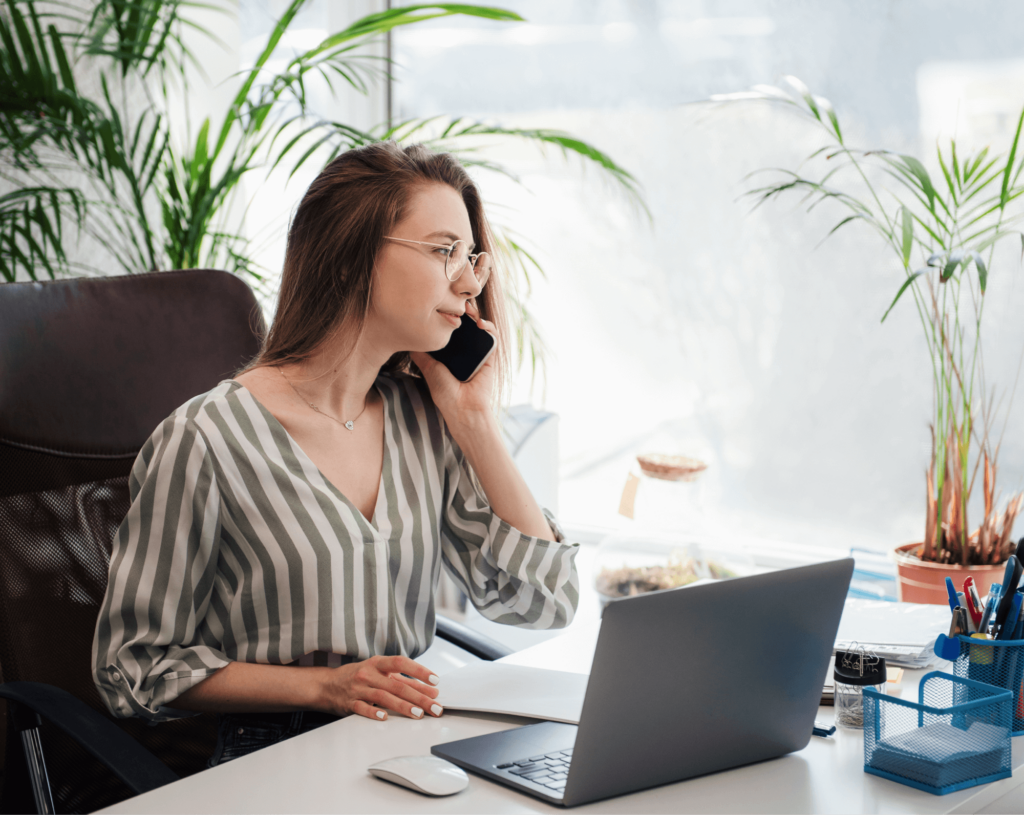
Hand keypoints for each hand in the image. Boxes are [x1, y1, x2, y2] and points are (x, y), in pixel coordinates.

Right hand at [320, 655, 441, 720]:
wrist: (326, 684)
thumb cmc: (358, 677)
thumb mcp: (380, 673)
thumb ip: (403, 680)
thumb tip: (429, 689)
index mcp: (378, 663)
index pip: (401, 663)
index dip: (419, 670)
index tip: (435, 680)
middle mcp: (368, 674)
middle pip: (397, 685)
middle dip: (419, 696)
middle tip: (435, 706)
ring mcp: (358, 689)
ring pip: (383, 697)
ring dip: (403, 706)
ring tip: (419, 714)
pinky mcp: (349, 703)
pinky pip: (362, 708)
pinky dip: (374, 712)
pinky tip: (385, 717)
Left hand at [410, 301, 497, 435]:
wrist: (463, 408)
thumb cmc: (445, 393)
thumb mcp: (428, 369)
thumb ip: (420, 354)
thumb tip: (408, 339)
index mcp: (450, 353)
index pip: (449, 329)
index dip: (446, 316)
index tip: (440, 305)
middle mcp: (464, 350)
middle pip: (464, 325)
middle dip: (460, 311)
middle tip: (454, 300)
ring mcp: (478, 352)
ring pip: (478, 327)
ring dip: (475, 314)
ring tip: (467, 308)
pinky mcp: (490, 355)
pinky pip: (492, 337)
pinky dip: (489, 328)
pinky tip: (480, 324)